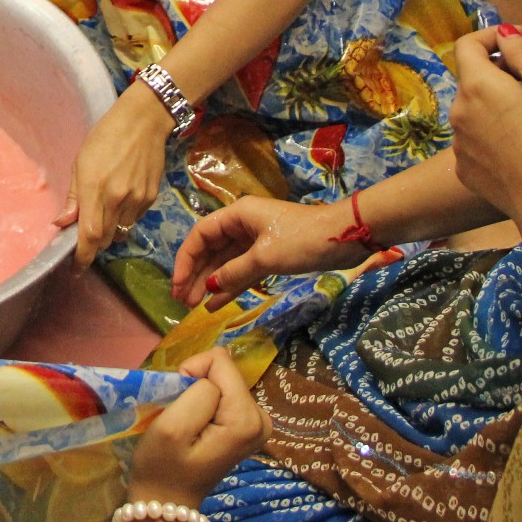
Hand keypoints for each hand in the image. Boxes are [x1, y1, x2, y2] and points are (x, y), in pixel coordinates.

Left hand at [58, 85, 171, 266]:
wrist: (144, 121)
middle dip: (93, 244)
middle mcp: (117, 199)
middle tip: (85, 237)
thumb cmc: (105, 137)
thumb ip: (74, 197)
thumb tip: (61, 224)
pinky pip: (134, 220)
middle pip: (105, 239)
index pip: (89, 236)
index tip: (75, 267)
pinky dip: (124, 219)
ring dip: (109, 231)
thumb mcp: (81, 162)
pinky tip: (121, 199)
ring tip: (104, 210)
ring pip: (120, 232)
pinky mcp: (151, 197)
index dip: (82, 256)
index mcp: (95, 189)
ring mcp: (137, 200)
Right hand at [128, 348, 268, 511]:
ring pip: (223, 380)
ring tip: (190, 423)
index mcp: (246, 419)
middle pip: (224, 371)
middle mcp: (261, 418)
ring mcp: (258, 422)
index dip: (192, 374)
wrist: (168, 499)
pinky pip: (225, 392)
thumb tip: (210, 374)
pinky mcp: (248, 424)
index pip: (220, 361)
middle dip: (198, 386)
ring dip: (200, 396)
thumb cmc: (163, 466)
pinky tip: (198, 426)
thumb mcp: (172, 427)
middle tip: (183, 417)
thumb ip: (198, 390)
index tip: (179, 403)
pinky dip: (206, 403)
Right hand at [170, 195, 365, 310]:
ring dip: (211, 283)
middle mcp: (243, 225)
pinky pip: (242, 271)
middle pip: (210, 250)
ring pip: (225, 263)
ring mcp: (256, 241)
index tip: (178, 286)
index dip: (185, 260)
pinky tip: (217, 303)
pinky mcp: (269, 255)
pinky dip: (231, 286)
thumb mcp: (265, 257)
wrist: (344, 238)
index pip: (200, 235)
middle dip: (196, 275)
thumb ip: (234, 273)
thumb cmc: (302, 239)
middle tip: (183, 302)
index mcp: (238, 215)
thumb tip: (209, 289)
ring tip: (195, 306)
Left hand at [447, 25, 521, 218]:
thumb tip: (504, 35)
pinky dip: (500, 132)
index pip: (468, 45)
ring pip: (480, 110)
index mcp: (476, 86)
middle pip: (477, 79)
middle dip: (512, 71)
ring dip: (506, 102)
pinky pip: (481, 140)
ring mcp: (460, 146)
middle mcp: (458, 113)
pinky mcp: (468, 173)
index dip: (494, 35)